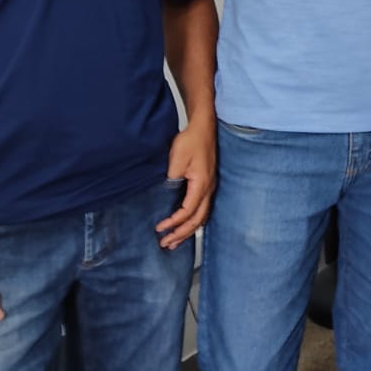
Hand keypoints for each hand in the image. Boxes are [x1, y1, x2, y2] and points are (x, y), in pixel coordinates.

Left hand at [157, 120, 215, 247]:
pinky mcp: (207, 184)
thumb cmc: (192, 140)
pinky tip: (187, 224)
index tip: (161, 228)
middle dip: (182, 234)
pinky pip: (203, 209)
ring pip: (202, 217)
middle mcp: (209, 188)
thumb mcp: (176, 159)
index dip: (174, 223)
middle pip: (198, 220)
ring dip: (188, 230)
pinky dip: (193, 221)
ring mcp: (210, 187)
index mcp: (201, 184)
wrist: (203, 127)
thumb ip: (172, 179)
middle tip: (167, 243)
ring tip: (175, 241)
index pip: (188, 211)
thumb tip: (165, 194)